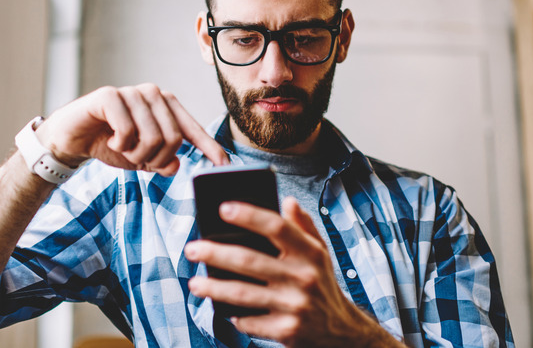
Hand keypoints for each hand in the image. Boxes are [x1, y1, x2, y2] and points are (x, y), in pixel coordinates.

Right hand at [34, 84, 228, 175]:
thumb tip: (175, 166)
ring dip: (135, 153)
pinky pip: (128, 130)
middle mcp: (153, 94)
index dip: (209, 147)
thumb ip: (162, 162)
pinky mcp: (110, 95)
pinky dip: (119, 144)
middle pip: (173, 139)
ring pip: (152, 137)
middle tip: (137, 159)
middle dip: (155, 159)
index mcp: (166, 107)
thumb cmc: (110, 143)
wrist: (72, 138)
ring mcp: (132, 92)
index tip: (224, 166)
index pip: (193, 129)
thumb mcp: (141, 159)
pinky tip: (110, 139)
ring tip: (122, 148)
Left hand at [185, 197, 403, 346]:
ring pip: (243, 293)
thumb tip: (287, 201)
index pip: (277, 227)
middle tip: (192, 249)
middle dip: (215, 253)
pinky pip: (250, 321)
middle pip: (249, 260)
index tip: (223, 208)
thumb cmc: (321, 283)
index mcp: (310, 253)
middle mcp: (304, 277)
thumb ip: (303, 226)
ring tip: (194, 282)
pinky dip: (233, 316)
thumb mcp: (320, 253)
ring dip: (213, 287)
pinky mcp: (286, 331)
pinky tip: (222, 309)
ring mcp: (294, 306)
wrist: (341, 331)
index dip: (249, 215)